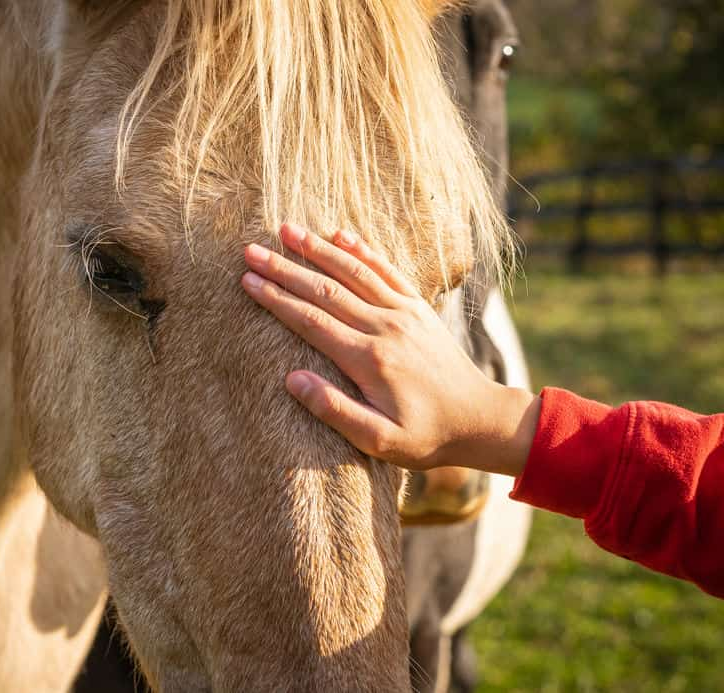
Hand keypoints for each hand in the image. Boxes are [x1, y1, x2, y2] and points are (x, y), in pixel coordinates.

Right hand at [240, 223, 538, 474]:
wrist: (480, 420)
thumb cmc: (426, 436)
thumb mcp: (378, 440)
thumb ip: (334, 411)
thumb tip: (291, 379)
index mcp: (369, 359)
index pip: (312, 321)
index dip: (277, 299)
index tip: (248, 281)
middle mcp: (385, 327)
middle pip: (325, 290)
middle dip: (285, 268)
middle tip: (251, 251)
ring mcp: (404, 313)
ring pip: (353, 272)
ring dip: (318, 249)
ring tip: (286, 229)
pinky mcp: (418, 308)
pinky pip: (386, 271)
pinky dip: (363, 250)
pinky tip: (341, 234)